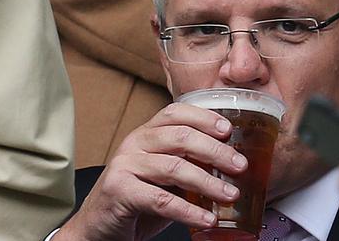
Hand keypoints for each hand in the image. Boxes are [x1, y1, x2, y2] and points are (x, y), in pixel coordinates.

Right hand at [54, 103, 247, 240]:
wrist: (98, 226)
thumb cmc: (138, 198)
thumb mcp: (164, 175)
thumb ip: (188, 163)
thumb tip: (231, 163)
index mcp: (147, 133)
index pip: (176, 113)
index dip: (204, 118)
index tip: (229, 130)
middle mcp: (134, 143)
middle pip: (180, 137)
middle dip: (215, 151)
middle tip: (240, 166)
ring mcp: (125, 165)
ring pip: (174, 168)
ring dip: (208, 183)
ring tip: (231, 195)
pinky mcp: (119, 191)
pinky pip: (161, 200)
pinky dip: (189, 211)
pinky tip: (207, 219)